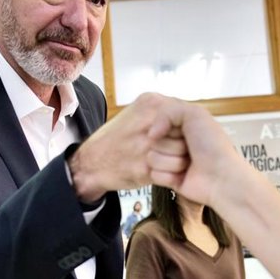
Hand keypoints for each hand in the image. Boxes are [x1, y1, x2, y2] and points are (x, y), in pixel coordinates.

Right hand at [68, 93, 190, 202]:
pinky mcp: (145, 167)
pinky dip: (169, 176)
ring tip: (165, 162)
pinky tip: (159, 172)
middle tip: (171, 150)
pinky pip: (172, 172)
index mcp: (149, 103)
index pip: (183, 113)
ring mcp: (146, 145)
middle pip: (186, 134)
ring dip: (178, 162)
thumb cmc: (117, 138)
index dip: (183, 128)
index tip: (175, 136)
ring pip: (182, 154)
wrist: (92, 162)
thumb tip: (187, 117)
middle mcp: (149, 121)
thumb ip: (161, 111)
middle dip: (183, 144)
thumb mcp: (137, 111)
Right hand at [149, 98, 245, 207]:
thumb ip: (167, 112)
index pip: (155, 121)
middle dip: (171, 146)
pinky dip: (169, 176)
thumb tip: (150, 133)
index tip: (182, 131)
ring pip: (151, 158)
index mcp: (180, 124)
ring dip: (172, 162)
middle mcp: (174, 141)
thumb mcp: (194, 114)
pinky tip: (183, 176)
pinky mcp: (167, 178)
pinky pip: (153, 174)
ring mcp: (169, 160)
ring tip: (189, 164)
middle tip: (189, 150)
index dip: (167, 127)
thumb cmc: (213, 146)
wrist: (221, 177)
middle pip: (152, 141)